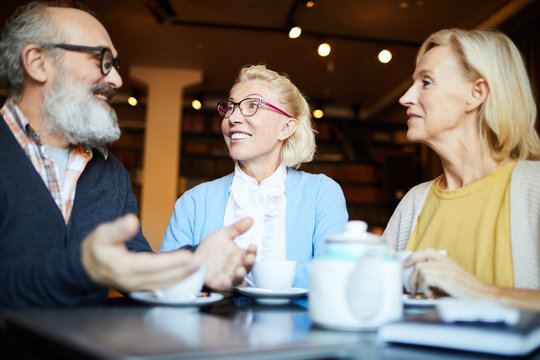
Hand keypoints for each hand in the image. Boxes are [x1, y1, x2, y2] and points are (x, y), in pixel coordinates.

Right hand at [81, 214, 200, 291]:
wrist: (86, 267)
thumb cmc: (96, 248)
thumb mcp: (102, 233)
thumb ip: (117, 228)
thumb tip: (132, 220)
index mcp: (123, 268)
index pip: (152, 266)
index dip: (171, 262)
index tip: (188, 256)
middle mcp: (131, 281)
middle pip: (162, 278)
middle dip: (183, 270)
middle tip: (201, 261)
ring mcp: (136, 287)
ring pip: (164, 284)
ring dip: (183, 276)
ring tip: (198, 267)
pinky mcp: (141, 287)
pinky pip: (162, 286)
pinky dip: (176, 280)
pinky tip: (187, 273)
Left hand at [195, 217, 255, 290]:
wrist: (195, 257)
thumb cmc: (211, 248)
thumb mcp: (223, 234)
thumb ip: (236, 228)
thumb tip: (250, 219)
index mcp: (239, 254)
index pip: (249, 253)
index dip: (252, 251)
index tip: (252, 246)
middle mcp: (235, 266)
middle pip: (246, 266)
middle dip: (249, 263)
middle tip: (249, 258)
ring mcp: (228, 275)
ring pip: (238, 278)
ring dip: (240, 275)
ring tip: (240, 271)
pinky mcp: (218, 282)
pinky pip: (224, 285)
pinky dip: (226, 284)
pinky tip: (226, 281)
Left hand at [404, 247, 490, 298]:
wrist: (484, 295)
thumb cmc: (467, 288)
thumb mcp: (453, 274)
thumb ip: (440, 270)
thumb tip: (421, 272)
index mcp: (447, 260)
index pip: (427, 251)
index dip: (413, 256)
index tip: (405, 264)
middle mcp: (446, 263)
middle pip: (420, 261)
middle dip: (411, 275)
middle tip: (411, 286)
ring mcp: (447, 271)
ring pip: (421, 270)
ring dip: (418, 284)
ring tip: (424, 292)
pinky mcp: (447, 280)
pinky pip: (426, 279)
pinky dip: (424, 288)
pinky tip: (431, 294)